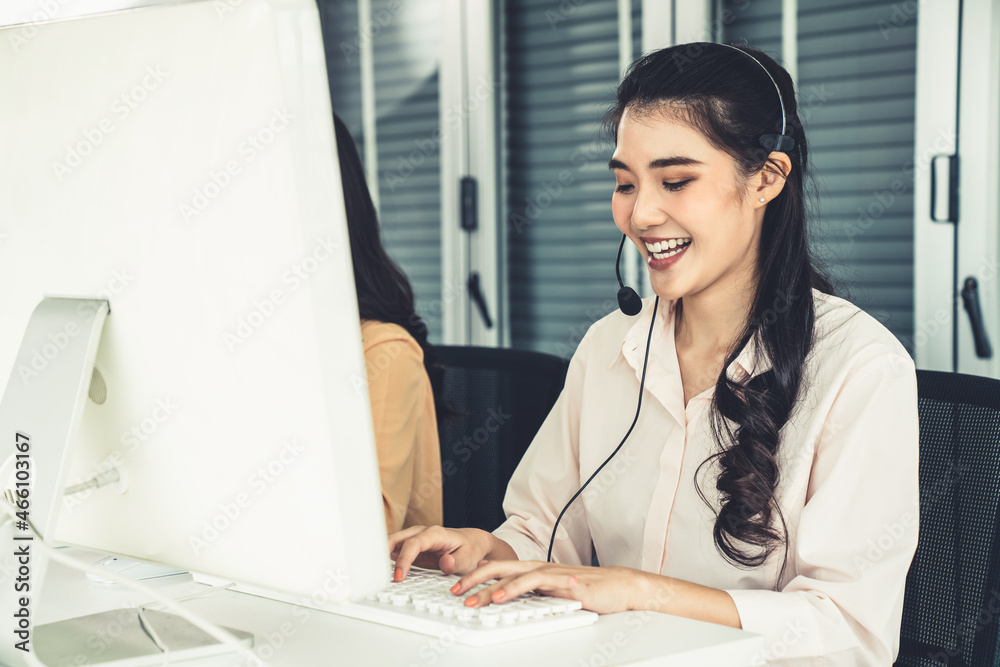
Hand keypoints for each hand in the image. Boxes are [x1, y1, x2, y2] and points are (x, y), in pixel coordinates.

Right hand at [388, 525, 512, 580]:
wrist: (473, 543)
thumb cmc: (470, 550)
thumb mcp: (468, 558)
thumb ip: (456, 562)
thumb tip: (445, 562)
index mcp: (435, 534)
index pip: (413, 544)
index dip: (404, 560)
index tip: (399, 577)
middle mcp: (422, 533)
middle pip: (397, 538)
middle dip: (383, 553)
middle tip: (377, 574)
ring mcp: (415, 538)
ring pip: (392, 542)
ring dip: (382, 555)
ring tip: (373, 572)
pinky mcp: (412, 547)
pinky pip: (395, 549)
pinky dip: (386, 557)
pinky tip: (380, 569)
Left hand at [451, 560, 640, 614]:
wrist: (619, 586)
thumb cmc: (587, 589)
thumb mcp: (553, 592)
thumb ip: (532, 593)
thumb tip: (508, 598)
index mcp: (533, 569)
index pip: (498, 569)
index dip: (475, 576)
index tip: (456, 586)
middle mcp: (537, 568)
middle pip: (498, 568)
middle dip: (473, 579)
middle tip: (453, 591)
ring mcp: (549, 574)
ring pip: (511, 576)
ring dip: (488, 587)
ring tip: (472, 599)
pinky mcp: (561, 583)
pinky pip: (533, 585)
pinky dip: (514, 589)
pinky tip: (501, 597)